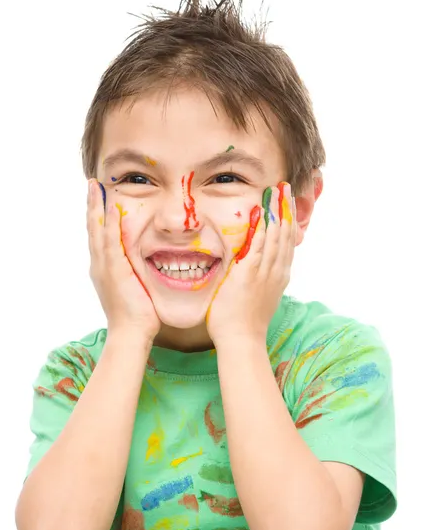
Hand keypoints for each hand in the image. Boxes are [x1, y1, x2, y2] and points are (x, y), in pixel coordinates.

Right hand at [87, 179, 160, 340]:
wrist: (130, 334)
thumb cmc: (137, 315)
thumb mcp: (134, 287)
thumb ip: (134, 272)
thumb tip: (144, 263)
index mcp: (104, 268)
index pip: (99, 236)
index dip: (98, 216)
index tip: (99, 197)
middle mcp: (99, 265)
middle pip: (93, 228)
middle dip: (92, 205)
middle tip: (91, 184)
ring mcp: (104, 267)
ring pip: (97, 231)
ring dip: (96, 207)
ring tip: (95, 187)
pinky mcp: (113, 271)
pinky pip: (110, 242)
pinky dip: (109, 224)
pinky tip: (111, 208)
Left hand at [206, 183, 295, 345]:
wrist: (242, 340)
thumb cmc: (245, 323)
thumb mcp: (260, 298)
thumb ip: (261, 282)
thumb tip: (256, 271)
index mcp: (279, 276)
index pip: (287, 243)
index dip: (287, 221)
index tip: (286, 204)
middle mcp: (276, 271)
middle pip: (285, 234)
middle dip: (285, 209)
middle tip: (286, 189)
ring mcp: (264, 272)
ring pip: (275, 236)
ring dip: (277, 211)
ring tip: (278, 192)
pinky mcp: (249, 273)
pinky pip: (258, 245)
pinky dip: (262, 227)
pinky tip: (263, 212)